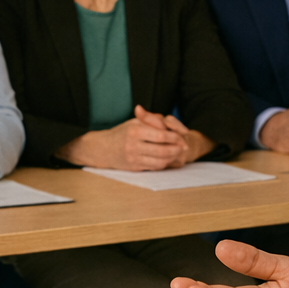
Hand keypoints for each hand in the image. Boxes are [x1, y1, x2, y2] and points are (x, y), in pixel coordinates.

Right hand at [56, 106, 214, 169]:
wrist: (103, 149)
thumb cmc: (123, 132)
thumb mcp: (135, 121)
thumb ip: (152, 120)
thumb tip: (169, 121)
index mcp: (135, 131)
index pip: (160, 135)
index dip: (174, 137)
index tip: (182, 136)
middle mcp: (134, 146)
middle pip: (162, 150)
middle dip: (176, 148)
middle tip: (184, 146)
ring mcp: (134, 158)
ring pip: (160, 161)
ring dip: (172, 157)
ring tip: (178, 152)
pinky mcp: (135, 167)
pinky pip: (154, 167)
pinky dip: (165, 163)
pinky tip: (169, 158)